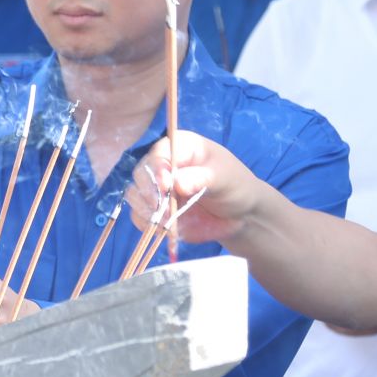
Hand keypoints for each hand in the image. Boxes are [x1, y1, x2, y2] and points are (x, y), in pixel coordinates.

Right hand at [125, 129, 263, 246]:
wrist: (241, 214)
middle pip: (140, 174)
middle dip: (150, 194)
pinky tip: (166, 228)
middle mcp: (163, 165)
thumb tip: (177, 183)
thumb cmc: (235, 186)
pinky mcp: (156, 211)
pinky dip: (148, 225)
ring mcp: (157, 189)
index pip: (158, 153)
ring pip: (135, 196)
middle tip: (168, 210)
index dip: (158, 169)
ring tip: (169, 221)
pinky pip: (139, 217)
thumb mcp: (225, 178)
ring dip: (147, 211)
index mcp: (181, 148)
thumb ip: (202, 178)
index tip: (166, 187)